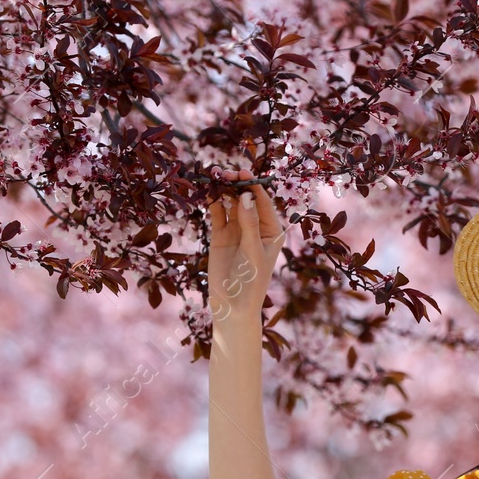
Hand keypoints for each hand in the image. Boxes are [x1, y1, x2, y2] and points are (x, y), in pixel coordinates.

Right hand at [207, 168, 285, 324]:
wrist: (232, 305)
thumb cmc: (251, 281)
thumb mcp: (253, 251)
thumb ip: (248, 224)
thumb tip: (246, 195)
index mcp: (272, 231)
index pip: (264, 203)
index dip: (254, 186)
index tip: (243, 172)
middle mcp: (255, 227)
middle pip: (246, 199)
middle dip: (236, 184)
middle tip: (225, 173)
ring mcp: (237, 230)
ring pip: (230, 204)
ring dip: (223, 190)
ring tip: (214, 176)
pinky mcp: (220, 236)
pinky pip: (217, 215)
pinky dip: (212, 203)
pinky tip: (207, 191)